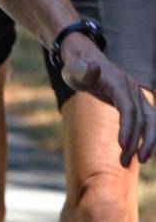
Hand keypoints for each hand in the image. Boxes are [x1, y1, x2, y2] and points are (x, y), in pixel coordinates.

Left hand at [60, 39, 155, 166]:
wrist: (86, 59)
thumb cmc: (77, 68)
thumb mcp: (74, 70)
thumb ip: (83, 72)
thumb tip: (94, 68)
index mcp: (118, 82)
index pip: (128, 108)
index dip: (128, 127)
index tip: (123, 147)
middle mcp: (131, 88)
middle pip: (142, 117)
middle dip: (138, 141)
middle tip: (126, 162)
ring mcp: (136, 94)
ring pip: (150, 120)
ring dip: (148, 141)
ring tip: (140, 161)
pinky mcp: (136, 101)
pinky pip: (147, 120)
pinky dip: (147, 136)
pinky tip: (142, 152)